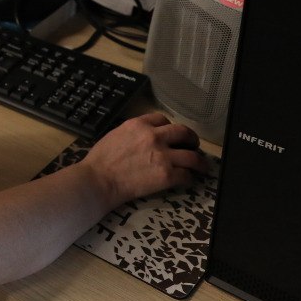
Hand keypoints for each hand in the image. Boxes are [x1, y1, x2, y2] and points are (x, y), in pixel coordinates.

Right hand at [78, 112, 207, 207]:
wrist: (99, 180)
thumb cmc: (100, 160)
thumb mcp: (115, 135)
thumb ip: (133, 133)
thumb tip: (142, 139)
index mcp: (138, 125)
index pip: (163, 119)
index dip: (170, 127)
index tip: (171, 135)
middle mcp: (154, 136)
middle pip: (183, 133)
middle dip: (191, 139)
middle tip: (193, 146)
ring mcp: (162, 156)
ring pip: (192, 156)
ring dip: (199, 162)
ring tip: (201, 167)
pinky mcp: (167, 175)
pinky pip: (186, 175)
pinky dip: (188, 178)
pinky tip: (186, 181)